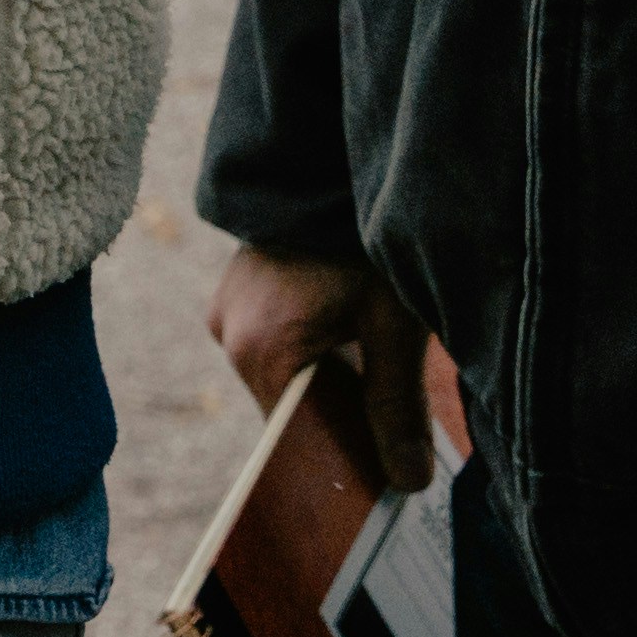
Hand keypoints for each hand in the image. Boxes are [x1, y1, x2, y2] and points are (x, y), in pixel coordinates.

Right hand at [205, 241, 441, 491]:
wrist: (328, 153)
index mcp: (261, 351)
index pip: (296, 440)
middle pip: (291, 406)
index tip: (383, 463)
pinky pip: (276, 337)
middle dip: (341, 411)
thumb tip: (407, 483)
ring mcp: (229, 307)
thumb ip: (396, 406)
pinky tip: (350, 325)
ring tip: (375, 350)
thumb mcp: (393, 322)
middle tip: (393, 402)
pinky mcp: (239, 287)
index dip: (342, 453)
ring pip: (285, 371)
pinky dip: (313, 343)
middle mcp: (230, 334)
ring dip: (328, 373)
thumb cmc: (362, 237)